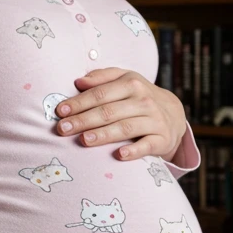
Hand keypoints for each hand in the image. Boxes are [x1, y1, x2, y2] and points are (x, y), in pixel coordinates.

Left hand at [54, 67, 187, 161]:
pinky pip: (147, 145)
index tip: (60, 111)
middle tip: (63, 129)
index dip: (79, 102)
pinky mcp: (161, 139)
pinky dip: (134, 151)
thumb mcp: (124, 79)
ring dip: (103, 135)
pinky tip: (119, 155)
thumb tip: (79, 81)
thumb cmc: (138, 96)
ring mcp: (154, 120)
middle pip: (109, 111)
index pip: (100, 94)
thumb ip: (102, 77)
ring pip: (125, 128)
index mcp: (131, 83)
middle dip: (83, 120)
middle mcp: (143, 100)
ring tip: (83, 140)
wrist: (172, 113)